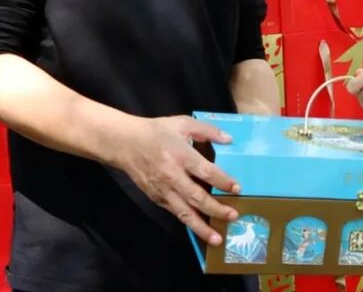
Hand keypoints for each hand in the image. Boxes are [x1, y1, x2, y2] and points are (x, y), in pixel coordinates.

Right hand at [112, 115, 239, 245]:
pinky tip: (200, 229)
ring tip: (217, 239)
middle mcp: (173, 176)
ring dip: (202, 227)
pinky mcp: (157, 198)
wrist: (124, 144)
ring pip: (185, 213)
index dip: (223, 181)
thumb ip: (207, 131)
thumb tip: (229, 140)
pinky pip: (175, 213)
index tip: (237, 189)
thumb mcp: (183, 123)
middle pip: (197, 197)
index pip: (206, 172)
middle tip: (233, 216)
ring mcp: (163, 190)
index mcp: (181, 155)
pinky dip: (189, 223)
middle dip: (217, 209)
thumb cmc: (156, 131)